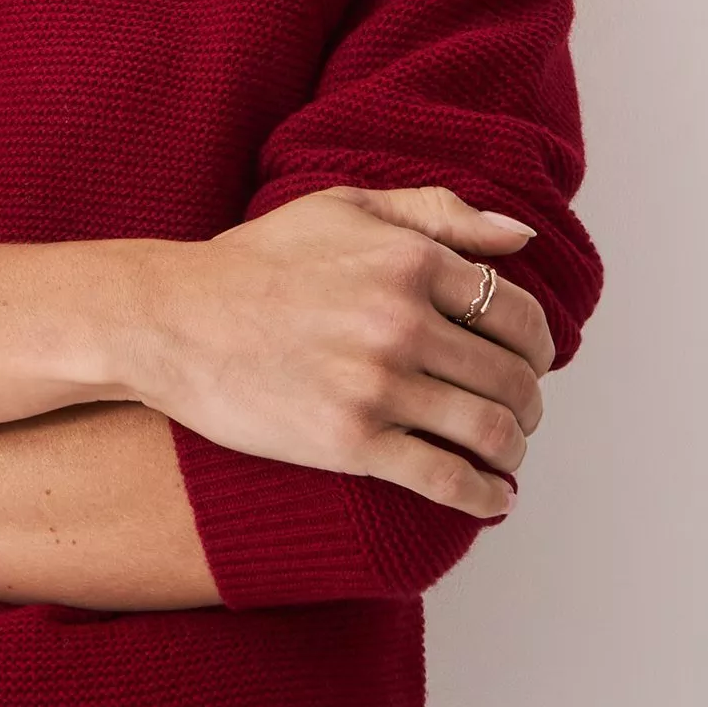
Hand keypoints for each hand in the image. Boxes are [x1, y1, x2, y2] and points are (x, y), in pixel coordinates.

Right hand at [134, 186, 555, 519]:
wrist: (169, 319)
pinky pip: (445, 478)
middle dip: (530, 403)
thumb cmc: (255, 261)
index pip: (518, 315)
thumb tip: (524, 237)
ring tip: (506, 456)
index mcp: (411, 261)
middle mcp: (403, 322)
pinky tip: (493, 499)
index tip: (529, 364)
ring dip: (514, 449)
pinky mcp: (349, 442)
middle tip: (521, 414)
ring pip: (492, 430)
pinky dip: (484, 496)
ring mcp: (378, 385)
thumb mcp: (344, 208)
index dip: (538, 348)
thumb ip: (438, 212)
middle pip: (514, 378)